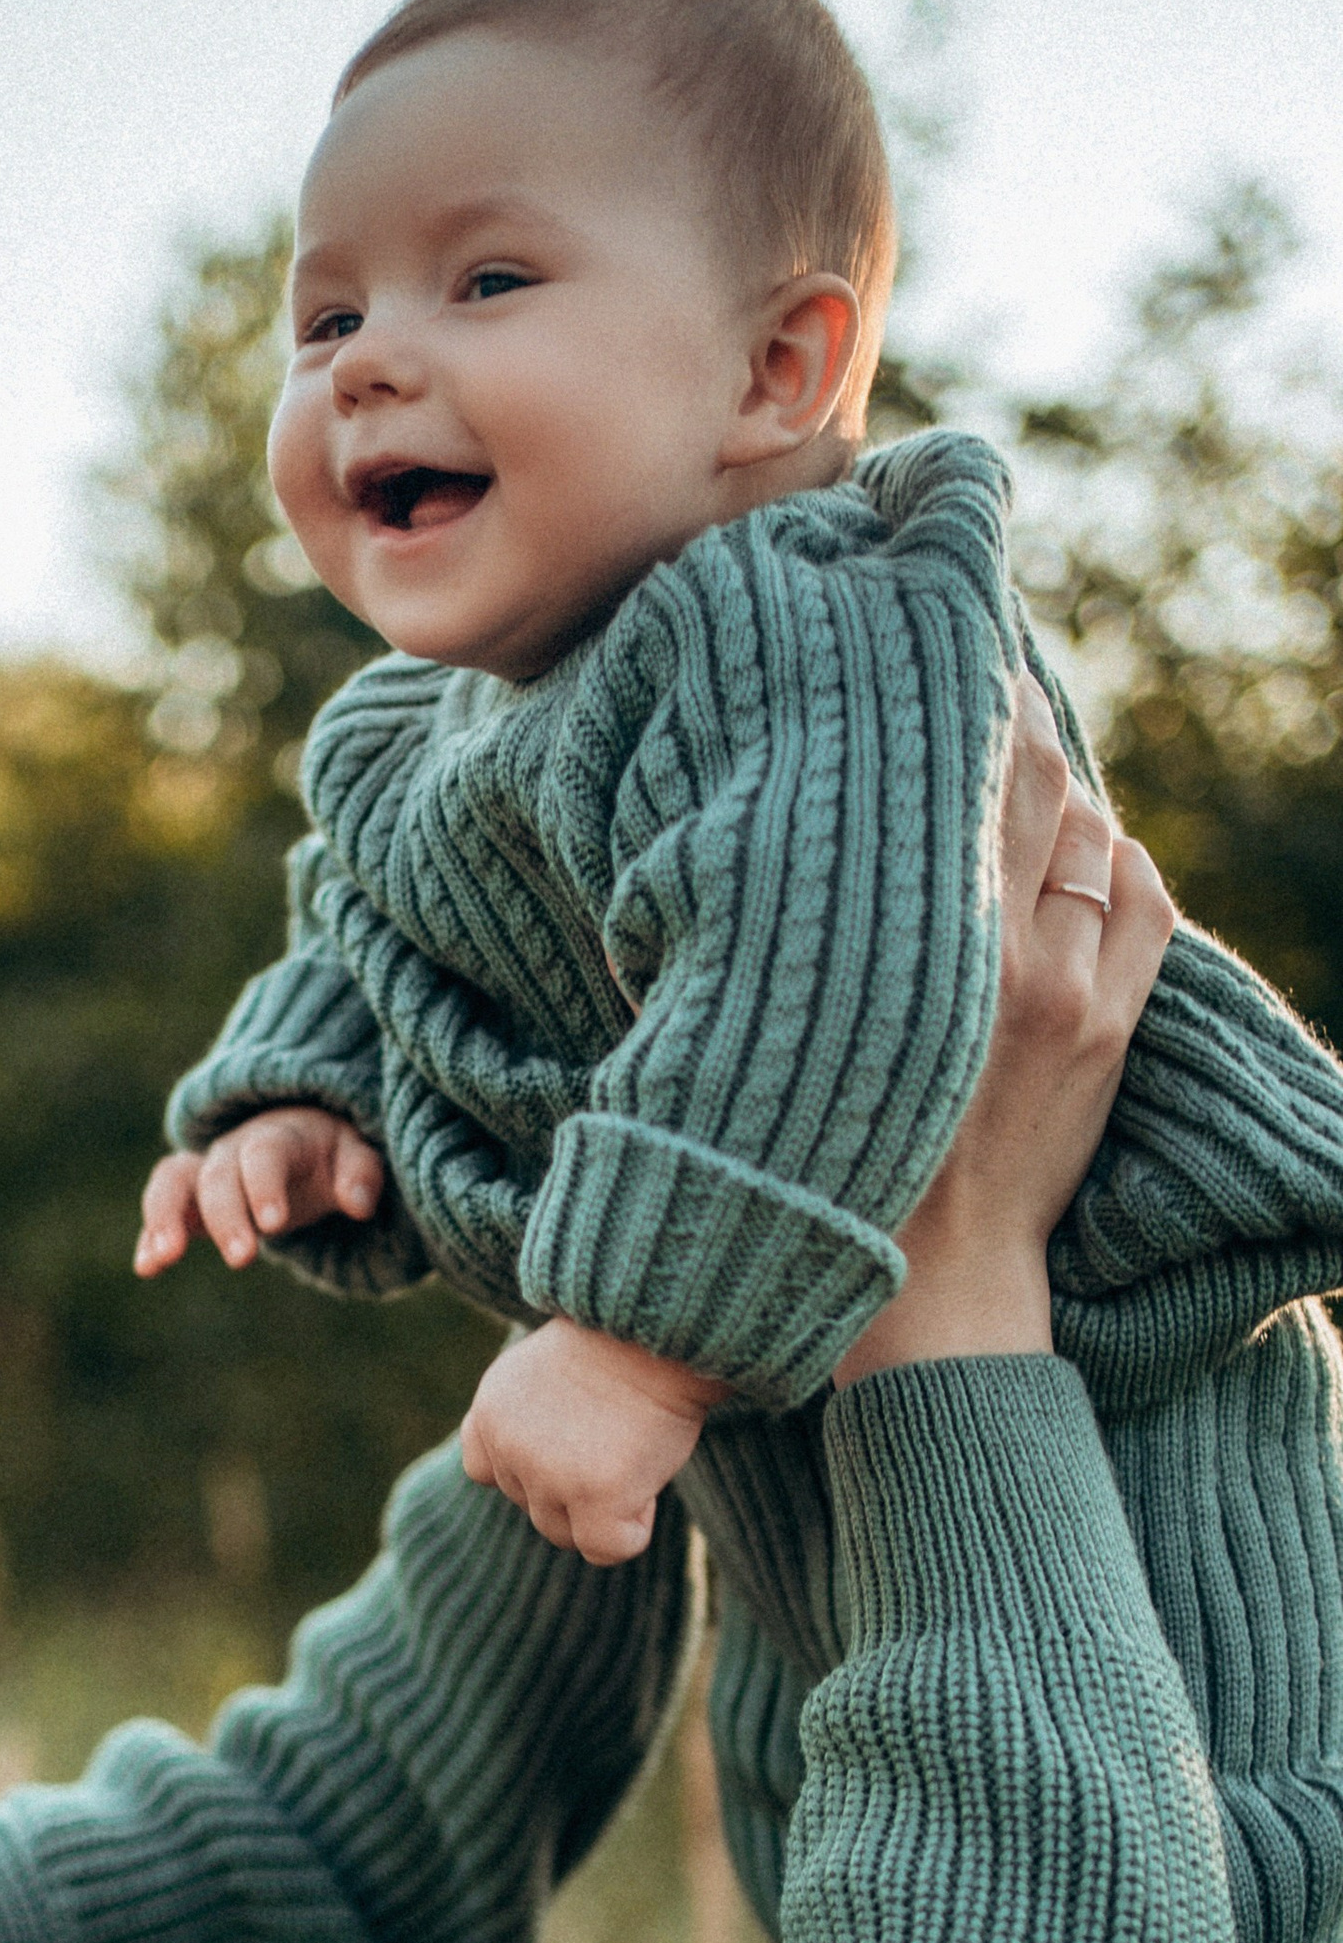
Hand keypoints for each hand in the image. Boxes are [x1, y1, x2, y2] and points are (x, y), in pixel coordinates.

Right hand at [135, 1107, 387, 1275]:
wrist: (295, 1140)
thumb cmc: (328, 1154)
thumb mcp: (354, 1156)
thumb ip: (361, 1175)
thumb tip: (360, 1204)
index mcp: (277, 1137)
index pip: (265, 1155)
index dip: (265, 1186)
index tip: (272, 1224)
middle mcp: (233, 1150)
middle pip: (218, 1176)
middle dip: (226, 1217)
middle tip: (242, 1258)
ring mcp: (205, 1171)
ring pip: (173, 1182)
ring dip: (164, 1217)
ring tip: (164, 1258)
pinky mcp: (187, 1198)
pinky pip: (162, 1208)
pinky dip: (151, 1235)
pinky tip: (146, 1267)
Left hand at [459, 1318, 723, 1561]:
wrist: (660, 1324)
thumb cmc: (622, 1340)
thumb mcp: (547, 1368)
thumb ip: (531, 1419)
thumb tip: (550, 1470)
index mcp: (491, 1410)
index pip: (486, 1471)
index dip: (531, 1466)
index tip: (572, 1436)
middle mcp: (509, 1446)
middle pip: (534, 1507)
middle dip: (575, 1488)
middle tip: (616, 1434)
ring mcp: (548, 1474)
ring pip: (565, 1533)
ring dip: (604, 1507)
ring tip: (632, 1449)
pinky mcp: (594, 1495)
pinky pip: (606, 1548)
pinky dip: (632, 1530)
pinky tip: (647, 1479)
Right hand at [836, 676, 1174, 1380]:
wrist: (933, 1285)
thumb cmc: (838, 1170)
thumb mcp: (803, 1042)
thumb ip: (819, 946)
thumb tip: (809, 856)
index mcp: (916, 953)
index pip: (953, 786)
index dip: (958, 707)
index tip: (936, 657)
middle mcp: (1002, 955)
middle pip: (1030, 785)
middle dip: (1013, 723)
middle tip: (988, 672)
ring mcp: (1070, 990)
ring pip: (1087, 835)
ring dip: (1064, 793)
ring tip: (1031, 764)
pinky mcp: (1110, 1028)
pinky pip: (1140, 899)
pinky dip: (1117, 858)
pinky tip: (1089, 850)